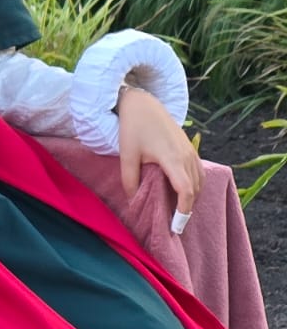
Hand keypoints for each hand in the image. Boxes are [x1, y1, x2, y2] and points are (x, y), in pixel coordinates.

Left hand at [116, 85, 201, 220]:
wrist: (143, 103)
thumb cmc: (133, 127)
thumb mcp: (127, 154)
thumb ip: (130, 179)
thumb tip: (133, 201)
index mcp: (172, 158)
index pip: (186, 191)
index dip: (183, 211)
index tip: (176, 226)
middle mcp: (187, 156)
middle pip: (195, 189)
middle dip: (188, 208)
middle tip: (175, 224)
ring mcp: (191, 151)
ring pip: (200, 181)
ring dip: (193, 197)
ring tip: (179, 211)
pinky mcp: (191, 147)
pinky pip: (199, 172)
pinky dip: (195, 185)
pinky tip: (184, 192)